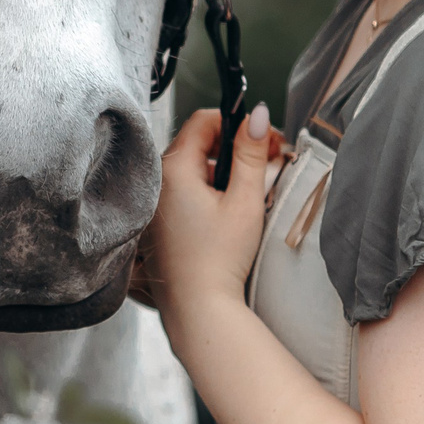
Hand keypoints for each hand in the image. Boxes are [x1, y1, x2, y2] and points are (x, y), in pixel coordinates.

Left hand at [146, 103, 280, 313]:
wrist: (198, 308)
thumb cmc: (220, 258)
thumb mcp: (244, 200)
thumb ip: (251, 153)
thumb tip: (257, 115)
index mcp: (173, 170)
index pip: (203, 121)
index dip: (237, 123)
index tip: (264, 138)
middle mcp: (157, 182)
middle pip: (197, 144)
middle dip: (234, 147)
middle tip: (268, 161)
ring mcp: (155, 204)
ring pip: (192, 169)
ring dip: (223, 171)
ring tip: (253, 190)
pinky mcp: (158, 223)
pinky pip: (183, 192)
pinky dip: (208, 191)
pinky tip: (231, 210)